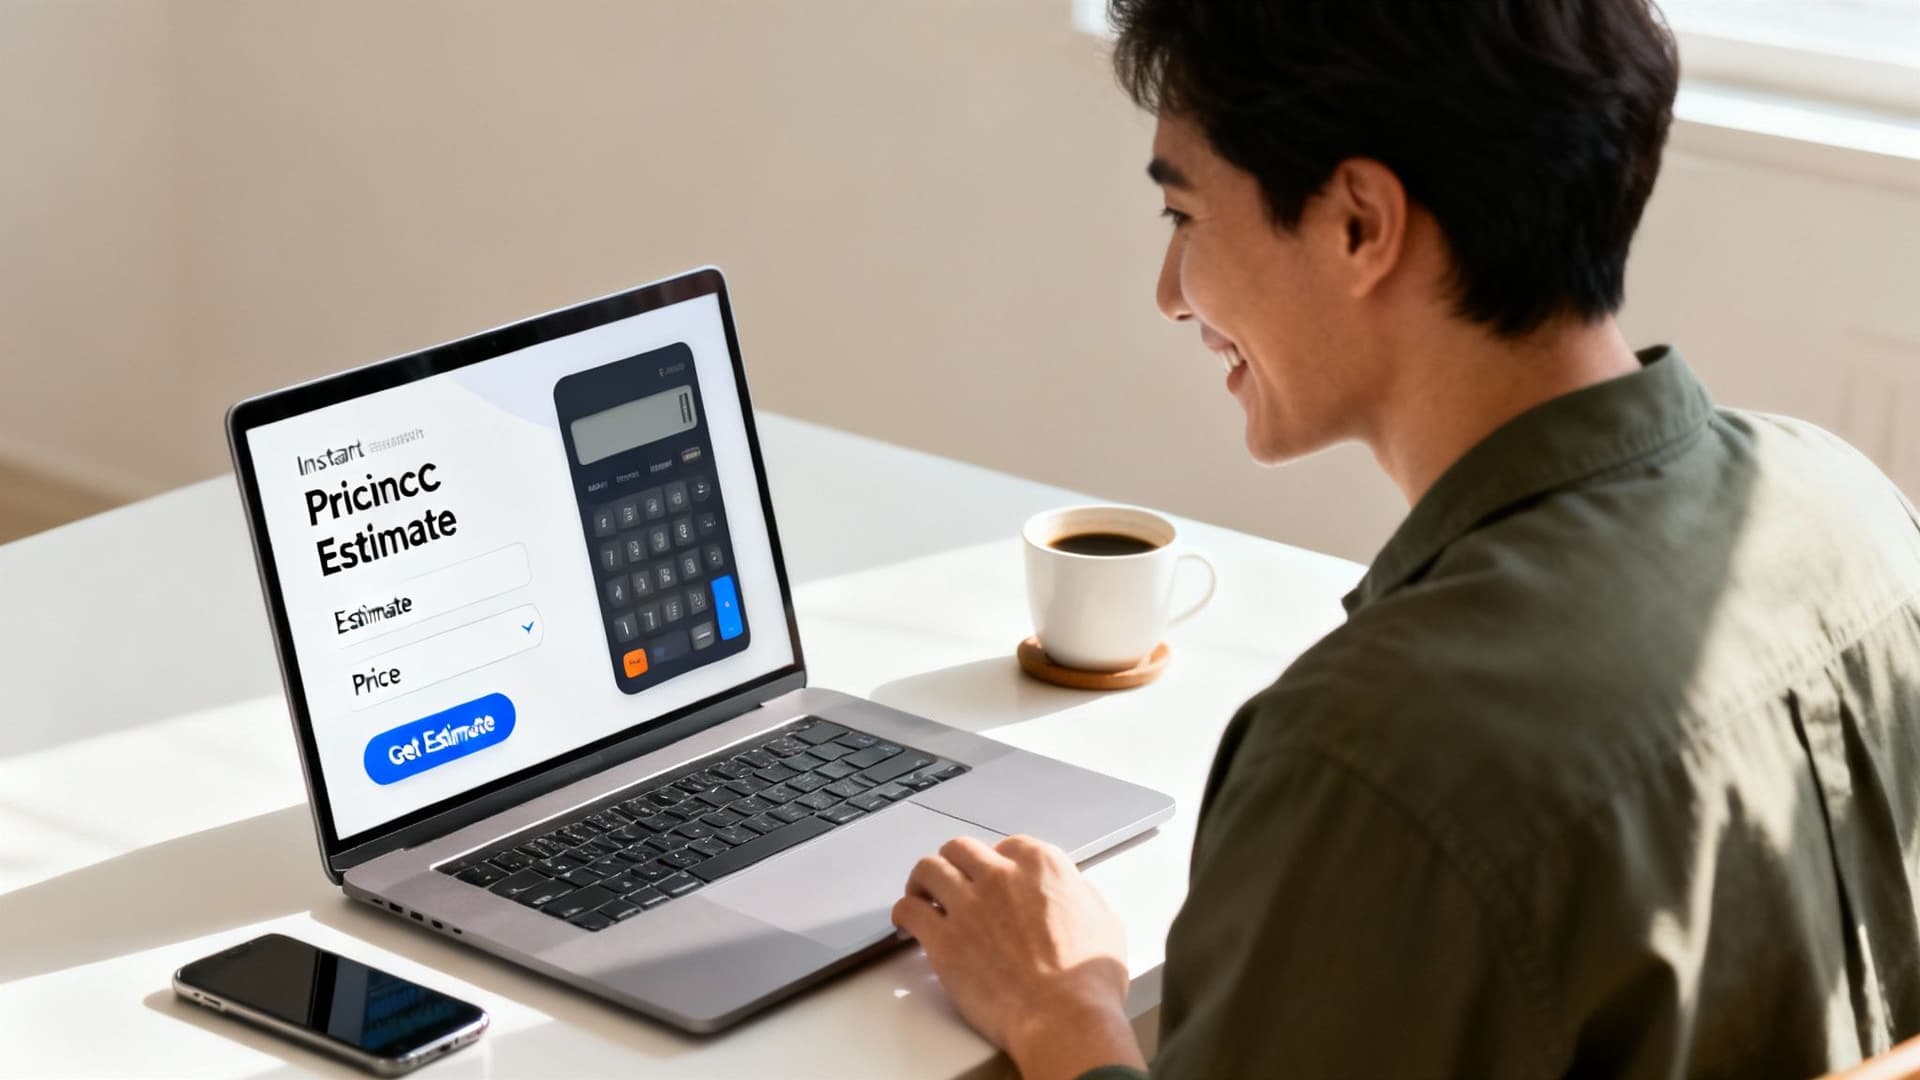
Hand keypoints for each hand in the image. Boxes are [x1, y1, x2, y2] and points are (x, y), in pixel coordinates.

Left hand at [892, 835, 1144, 1079]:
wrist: (1063, 1017)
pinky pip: (909, 910)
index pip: (1009, 845)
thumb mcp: (1105, 923)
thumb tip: (1073, 893)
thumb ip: (1082, 896)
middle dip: (957, 864)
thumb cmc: (1089, 980)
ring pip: (928, 869)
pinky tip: (907, 921)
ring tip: (923, 893)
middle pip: (962, 849)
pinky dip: (905, 912)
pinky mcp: (942, 939)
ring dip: (924, 880)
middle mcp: (1000, 876)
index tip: (994, 876)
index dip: (999, 862)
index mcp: (1042, 866)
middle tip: (954, 880)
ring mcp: (967, 905)